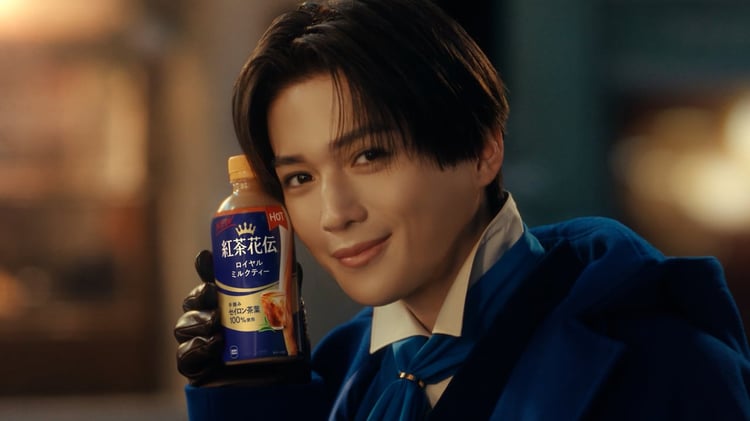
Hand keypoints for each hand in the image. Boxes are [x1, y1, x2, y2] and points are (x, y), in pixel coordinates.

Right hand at [174, 250, 311, 385]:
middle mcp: (211, 319)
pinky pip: (185, 357)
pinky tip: (211, 344)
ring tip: (214, 321)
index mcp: (228, 302)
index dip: (206, 267)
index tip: (207, 258)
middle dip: (199, 293)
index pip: (211, 279)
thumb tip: (296, 265)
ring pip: (184, 326)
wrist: (280, 384)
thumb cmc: (280, 348)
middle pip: (194, 301)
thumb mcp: (289, 317)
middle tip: (212, 291)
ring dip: (197, 320)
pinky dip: (195, 348)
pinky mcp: (198, 368)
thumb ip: (289, 293)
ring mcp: (201, 343)